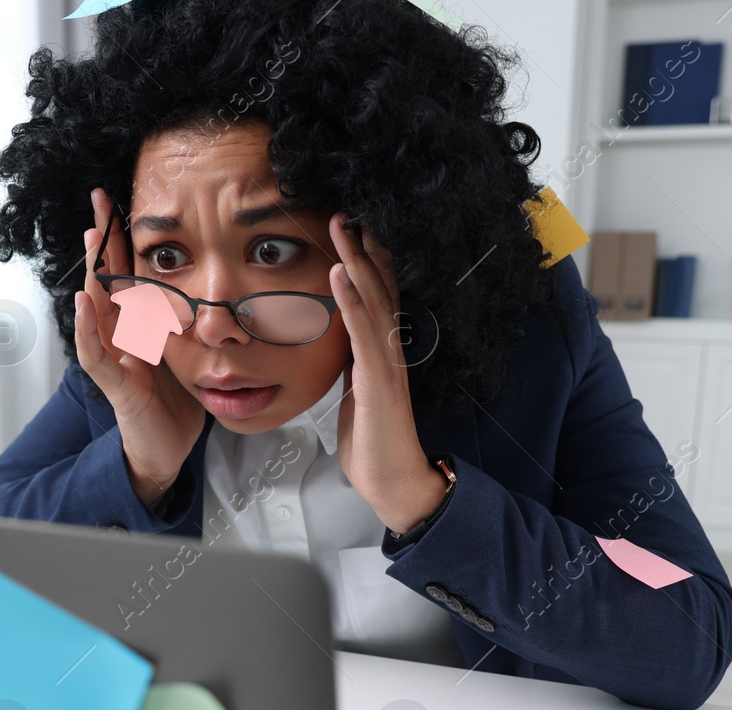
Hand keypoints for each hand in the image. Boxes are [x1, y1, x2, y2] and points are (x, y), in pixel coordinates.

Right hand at [74, 187, 205, 507]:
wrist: (164, 451)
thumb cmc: (174, 404)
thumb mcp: (188, 352)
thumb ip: (191, 322)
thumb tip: (221, 289)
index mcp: (138, 327)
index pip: (129, 273)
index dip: (126, 239)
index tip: (124, 201)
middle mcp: (120, 337)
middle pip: (108, 279)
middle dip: (105, 239)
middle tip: (101, 199)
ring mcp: (114, 359)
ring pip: (98, 308)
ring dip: (95, 271)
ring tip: (93, 236)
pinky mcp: (117, 387)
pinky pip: (96, 355)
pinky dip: (87, 329)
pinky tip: (83, 304)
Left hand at [328, 213, 448, 534]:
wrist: (393, 481)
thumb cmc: (374, 442)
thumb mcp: (355, 391)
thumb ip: (351, 360)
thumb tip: (337, 336)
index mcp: (383, 350)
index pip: (376, 293)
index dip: (366, 258)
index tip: (351, 225)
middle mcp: (390, 348)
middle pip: (379, 285)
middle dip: (364, 245)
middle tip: (347, 206)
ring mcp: (387, 361)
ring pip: (374, 299)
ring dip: (356, 259)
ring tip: (342, 225)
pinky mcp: (379, 380)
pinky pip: (364, 333)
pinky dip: (351, 301)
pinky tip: (339, 273)